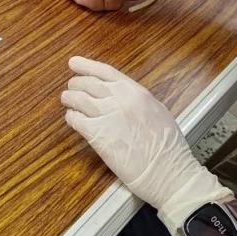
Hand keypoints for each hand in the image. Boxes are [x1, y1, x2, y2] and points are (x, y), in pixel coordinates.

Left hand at [63, 56, 231, 235]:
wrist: (169, 172)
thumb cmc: (168, 148)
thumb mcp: (156, 111)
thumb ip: (137, 99)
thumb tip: (121, 94)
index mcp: (136, 92)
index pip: (104, 71)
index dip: (86, 66)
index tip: (74, 63)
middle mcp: (120, 99)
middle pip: (87, 83)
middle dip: (76, 83)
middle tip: (72, 87)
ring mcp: (107, 116)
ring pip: (78, 98)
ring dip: (69, 98)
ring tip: (67, 100)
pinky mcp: (98, 135)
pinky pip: (76, 120)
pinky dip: (71, 117)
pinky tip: (72, 119)